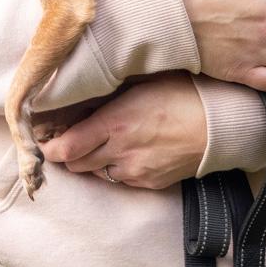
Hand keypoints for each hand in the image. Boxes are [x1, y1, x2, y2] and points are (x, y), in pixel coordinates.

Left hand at [39, 73, 206, 189]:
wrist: (219, 124)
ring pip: (97, 173)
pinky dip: (116, 168)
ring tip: (103, 142)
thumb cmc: (182, 93)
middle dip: (69, 152)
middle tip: (72, 136)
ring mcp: (134, 171)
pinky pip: (120, 179)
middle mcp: (120, 152)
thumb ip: (110, 95)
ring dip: (92, 161)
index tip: (46, 139)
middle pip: (76, 164)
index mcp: (114, 123)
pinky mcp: (149, 183)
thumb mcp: (142, 84)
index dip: (51, 147)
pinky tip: (128, 150)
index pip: (67, 147)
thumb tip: (83, 93)